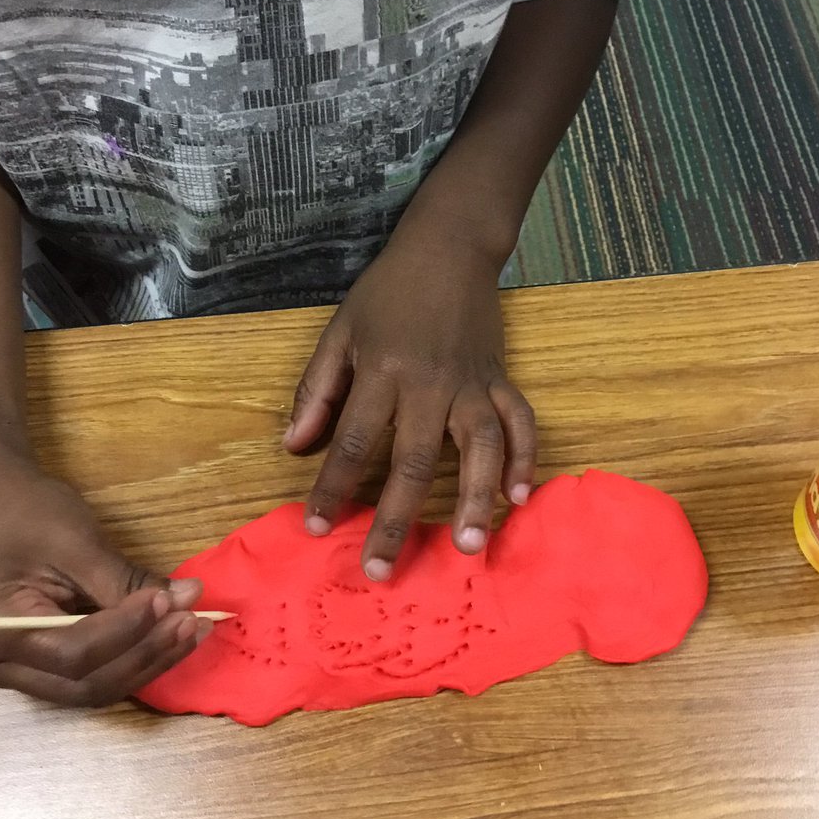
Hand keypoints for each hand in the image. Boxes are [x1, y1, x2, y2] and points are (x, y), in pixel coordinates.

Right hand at [0, 451, 205, 705]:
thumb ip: (126, 579)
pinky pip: (84, 673)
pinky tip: (165, 636)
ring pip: (88, 687)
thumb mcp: (75, 540)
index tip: (173, 601)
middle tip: (193, 622)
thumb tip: (189, 597)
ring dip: (144, 661)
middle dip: (145, 654)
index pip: (73, 653)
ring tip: (191, 631)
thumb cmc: (21, 509)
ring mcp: (9, 671)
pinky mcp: (31, 663)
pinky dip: (127, 656)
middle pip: (84, 683)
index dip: (129, 632)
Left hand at [283, 228, 536, 579]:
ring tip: (466, 548)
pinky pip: (519, 422)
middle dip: (395, 519)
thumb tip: (294, 446)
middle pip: (412, 460)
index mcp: (383, 371)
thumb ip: (317, 389)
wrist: (448, 249)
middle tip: (381, 570)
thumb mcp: (340, 331)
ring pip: (476, 447)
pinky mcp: (500, 379)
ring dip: (473, 499)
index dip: (332, 486)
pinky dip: (523, 458)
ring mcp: (471, 383)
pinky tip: (518, 496)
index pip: (353, 440)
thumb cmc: (387, 292)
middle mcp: (429, 384)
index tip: (317, 528)